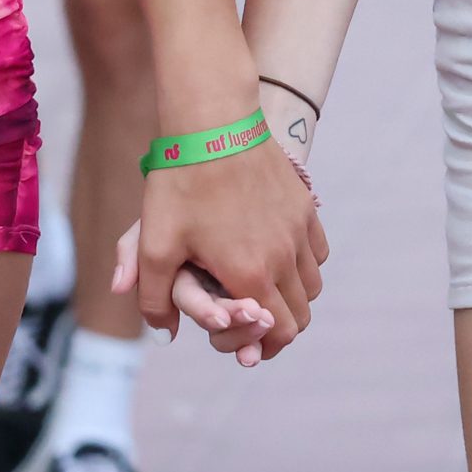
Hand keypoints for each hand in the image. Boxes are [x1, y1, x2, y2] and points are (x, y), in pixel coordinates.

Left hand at [113, 138, 326, 363]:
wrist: (214, 123)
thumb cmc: (181, 184)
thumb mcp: (153, 245)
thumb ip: (154, 300)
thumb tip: (165, 335)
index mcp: (250, 273)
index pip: (278, 333)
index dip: (260, 348)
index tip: (236, 342)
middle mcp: (285, 256)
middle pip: (301, 315)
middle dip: (276, 329)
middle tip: (248, 322)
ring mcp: (300, 229)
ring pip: (312, 285)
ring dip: (291, 297)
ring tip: (261, 289)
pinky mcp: (305, 205)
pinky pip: (318, 252)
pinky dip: (303, 265)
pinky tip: (276, 255)